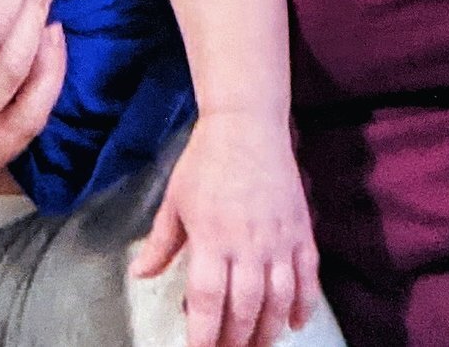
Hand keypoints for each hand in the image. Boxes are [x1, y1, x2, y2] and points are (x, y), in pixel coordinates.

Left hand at [130, 110, 319, 346]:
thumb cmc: (206, 161)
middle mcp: (247, 243)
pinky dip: (305, 304)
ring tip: (257, 346)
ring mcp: (278, 238)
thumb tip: (140, 274)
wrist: (247, 124)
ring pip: (279, 299)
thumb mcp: (175, 201)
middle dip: (236, 340)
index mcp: (211, 237)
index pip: (208, 299)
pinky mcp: (300, 230)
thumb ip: (160, 243)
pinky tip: (296, 323)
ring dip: (269, 330)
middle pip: (245, 307)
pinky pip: (308, 276)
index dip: (204, 334)